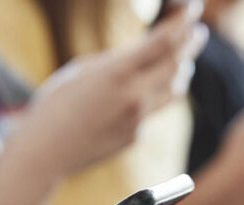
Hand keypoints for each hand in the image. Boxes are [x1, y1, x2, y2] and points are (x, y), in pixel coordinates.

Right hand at [13, 2, 207, 177]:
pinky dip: (153, 96)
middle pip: (177, 64)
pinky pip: (153, 110)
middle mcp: (134, 96)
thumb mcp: (83, 71)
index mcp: (117, 72)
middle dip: (190, 44)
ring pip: (174, 89)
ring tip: (182, 60)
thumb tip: (147, 53)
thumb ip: (119, 61)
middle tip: (197, 32)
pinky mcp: (136, 136)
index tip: (193, 9)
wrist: (45, 151)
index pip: (164, 41)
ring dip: (180, 70)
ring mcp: (138, 119)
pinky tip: (143, 92)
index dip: (183, 21)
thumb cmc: (55, 104)